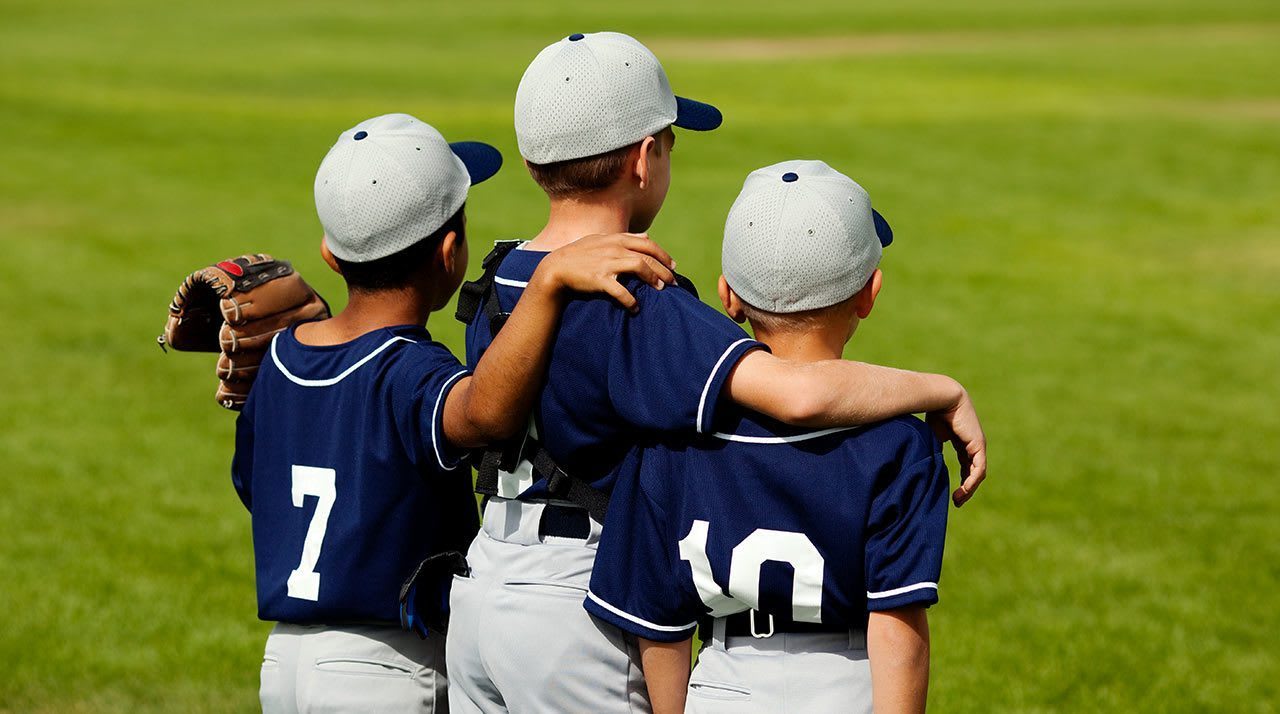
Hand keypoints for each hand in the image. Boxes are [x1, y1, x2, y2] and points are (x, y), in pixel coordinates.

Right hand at [533, 233, 676, 311]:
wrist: (556, 268)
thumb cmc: (579, 255)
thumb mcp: (601, 240)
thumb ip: (625, 238)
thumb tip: (646, 235)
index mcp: (616, 239)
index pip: (647, 244)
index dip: (663, 255)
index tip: (673, 265)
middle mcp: (614, 248)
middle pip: (648, 257)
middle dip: (664, 270)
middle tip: (674, 282)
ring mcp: (607, 263)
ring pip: (639, 267)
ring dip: (653, 279)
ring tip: (661, 290)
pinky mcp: (599, 279)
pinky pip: (620, 290)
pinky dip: (630, 300)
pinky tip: (635, 307)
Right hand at [925, 387, 986, 506]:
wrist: (941, 396)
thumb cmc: (933, 411)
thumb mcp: (932, 436)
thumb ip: (932, 448)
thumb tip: (920, 463)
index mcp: (962, 440)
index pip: (965, 464)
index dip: (960, 480)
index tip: (952, 493)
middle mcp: (972, 444)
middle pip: (972, 471)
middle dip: (965, 488)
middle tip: (957, 501)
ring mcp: (977, 445)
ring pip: (977, 473)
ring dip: (969, 488)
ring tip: (958, 500)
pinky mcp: (978, 445)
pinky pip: (978, 468)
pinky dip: (971, 481)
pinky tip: (964, 490)